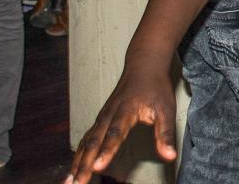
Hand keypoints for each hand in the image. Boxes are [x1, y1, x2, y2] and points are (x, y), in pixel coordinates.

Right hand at [66, 63, 176, 183]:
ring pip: (86, 143)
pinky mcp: (99, 121)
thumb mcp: (166, 109)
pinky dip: (78, 156)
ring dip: (76, 163)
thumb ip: (165, 133)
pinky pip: (85, 141)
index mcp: (125, 111)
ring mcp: (101, 118)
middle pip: (94, 142)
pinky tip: (73, 171)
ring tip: (69, 183)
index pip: (115, 134)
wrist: (143, 65)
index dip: (106, 151)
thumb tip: (170, 156)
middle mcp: (108, 115)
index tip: (98, 167)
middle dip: (84, 165)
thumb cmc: (155, 87)